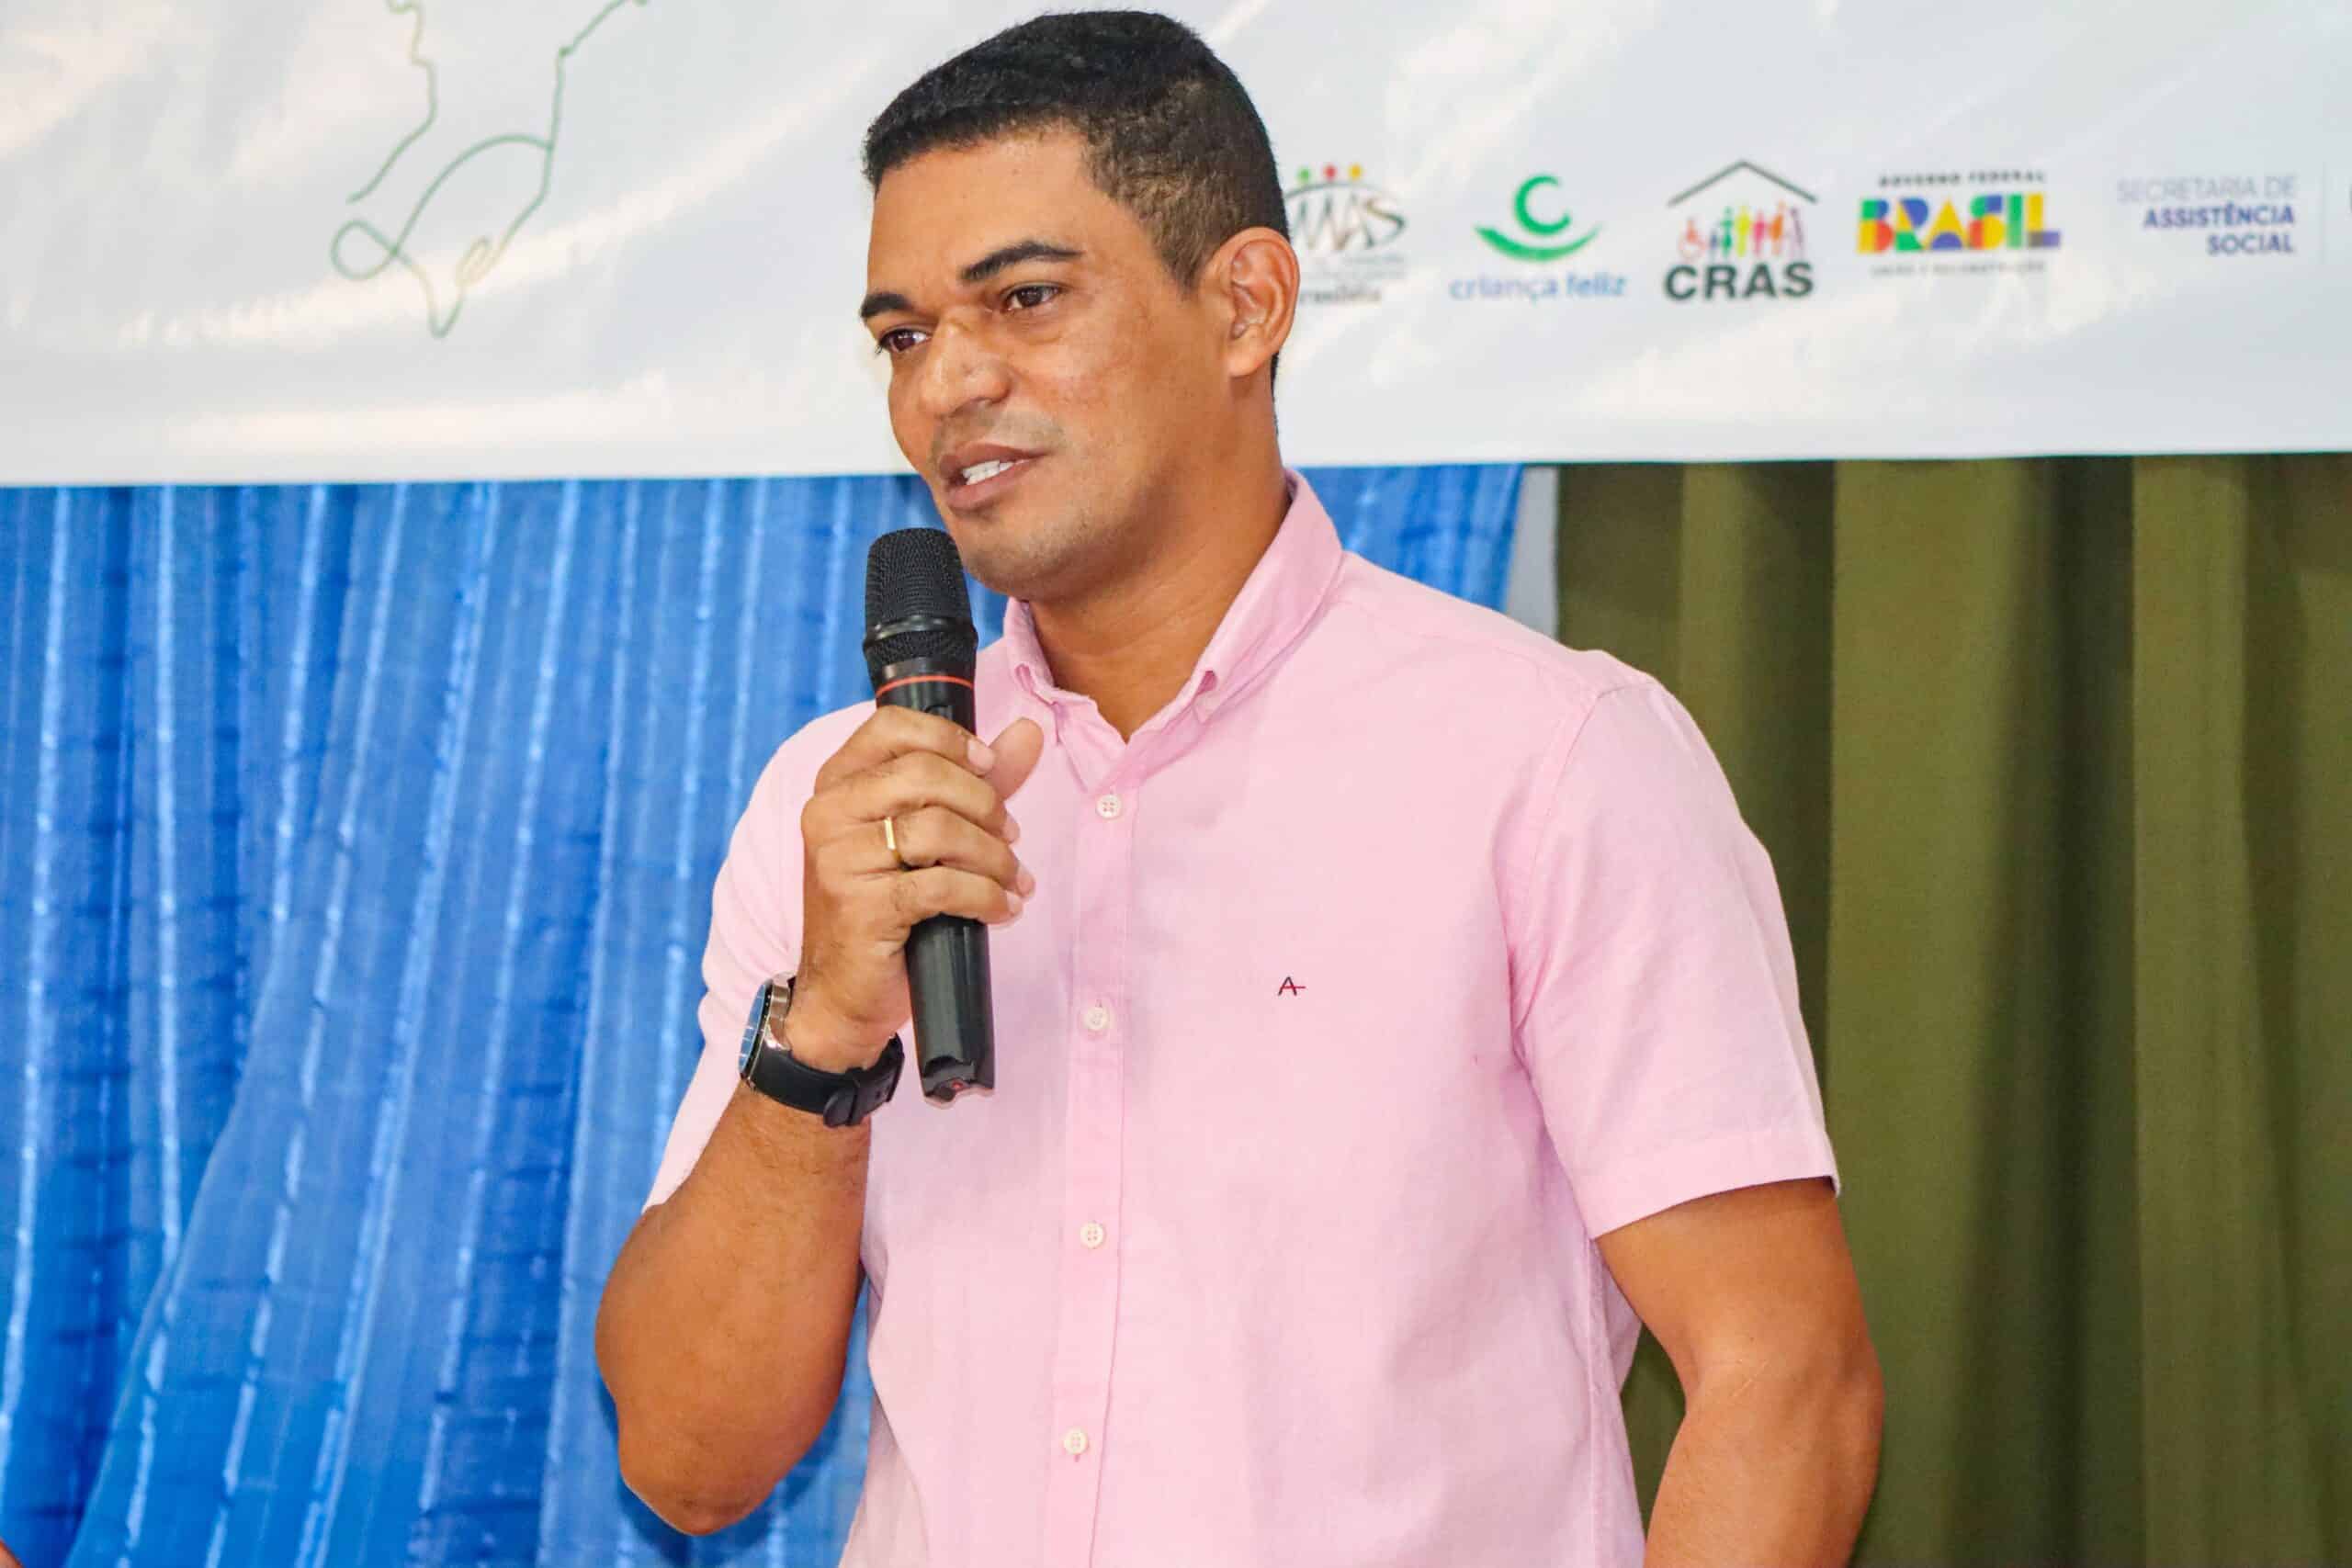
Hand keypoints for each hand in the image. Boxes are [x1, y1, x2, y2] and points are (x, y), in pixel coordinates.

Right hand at [787, 709, 1044, 1071]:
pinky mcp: (861, 906)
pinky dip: (986, 896)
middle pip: (925, 775)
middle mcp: (828, 812)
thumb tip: (1029, 730)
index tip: (989, 768)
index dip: (951, 739)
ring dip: (993, 856)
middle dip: (985, 804)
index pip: (892, 725)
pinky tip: (1002, 909)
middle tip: (1010, 836)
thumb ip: (976, 780)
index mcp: (837, 782)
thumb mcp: (928, 834)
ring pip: (938, 830)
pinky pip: (942, 885)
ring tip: (1013, 878)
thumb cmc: (887, 904)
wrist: (844, 991)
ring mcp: (839, 859)